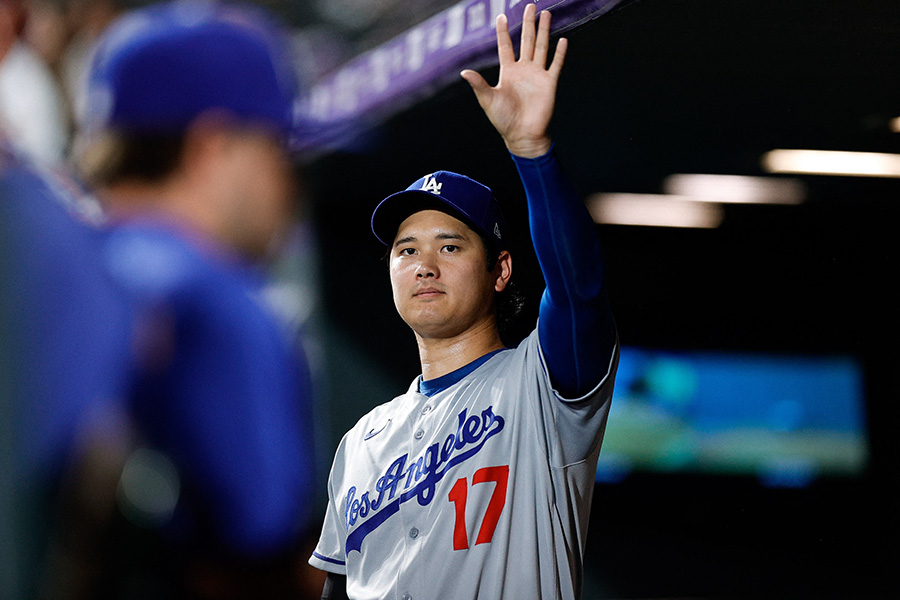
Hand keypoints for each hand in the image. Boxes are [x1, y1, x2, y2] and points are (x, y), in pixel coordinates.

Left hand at [461, 3, 566, 157]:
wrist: (522, 135)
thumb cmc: (503, 120)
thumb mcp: (488, 100)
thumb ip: (478, 84)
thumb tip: (464, 72)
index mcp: (507, 72)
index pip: (505, 46)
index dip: (503, 32)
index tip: (501, 16)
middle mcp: (523, 70)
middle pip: (526, 41)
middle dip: (528, 23)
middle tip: (530, 6)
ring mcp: (537, 75)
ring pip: (541, 47)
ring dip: (543, 31)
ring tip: (546, 14)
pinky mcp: (549, 83)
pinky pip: (555, 65)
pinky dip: (559, 53)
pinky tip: (562, 40)